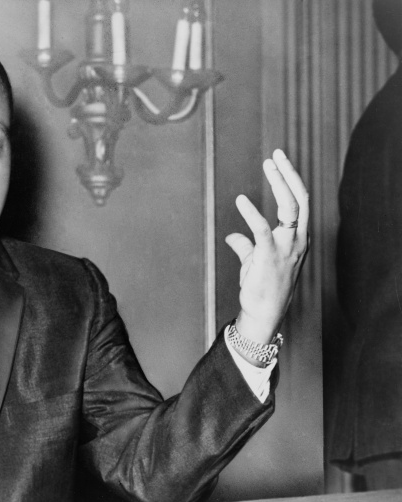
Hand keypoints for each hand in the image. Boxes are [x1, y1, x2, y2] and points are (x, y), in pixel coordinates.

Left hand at [225, 149, 308, 347]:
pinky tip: (240, 200)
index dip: (291, 181)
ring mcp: (287, 248)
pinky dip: (252, 213)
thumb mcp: (254, 263)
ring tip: (268, 164)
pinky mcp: (270, 257)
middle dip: (290, 174)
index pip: (300, 203)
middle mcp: (298, 240)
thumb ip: (245, 246)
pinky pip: (263, 230)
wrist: (263, 313)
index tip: (280, 162)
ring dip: (280, 183)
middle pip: (301, 199)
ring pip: (291, 208)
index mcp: (298, 238)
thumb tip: (232, 236)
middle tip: (277, 155)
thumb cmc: (261, 288)